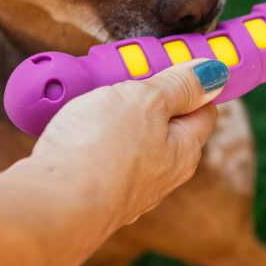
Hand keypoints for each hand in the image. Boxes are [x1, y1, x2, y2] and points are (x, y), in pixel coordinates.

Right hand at [32, 58, 228, 228]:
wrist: (51, 203)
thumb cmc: (103, 151)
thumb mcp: (148, 100)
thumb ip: (179, 86)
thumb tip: (214, 75)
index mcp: (184, 151)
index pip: (203, 110)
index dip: (193, 82)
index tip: (174, 61)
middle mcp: (159, 173)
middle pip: (161, 122)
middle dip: (143, 94)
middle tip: (123, 71)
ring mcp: (122, 184)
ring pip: (124, 136)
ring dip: (108, 111)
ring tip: (88, 92)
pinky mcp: (88, 189)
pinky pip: (93, 150)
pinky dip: (84, 132)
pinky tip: (69, 123)